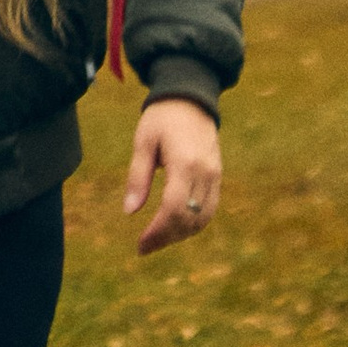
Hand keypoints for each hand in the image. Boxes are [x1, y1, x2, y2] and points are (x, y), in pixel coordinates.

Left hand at [124, 95, 221, 256]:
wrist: (191, 100)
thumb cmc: (161, 119)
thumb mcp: (143, 142)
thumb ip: (138, 177)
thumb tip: (129, 211)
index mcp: (184, 162)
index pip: (174, 208)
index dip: (158, 231)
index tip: (140, 244)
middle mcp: (205, 173)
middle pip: (189, 219)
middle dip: (166, 237)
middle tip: (144, 247)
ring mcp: (215, 176)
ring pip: (203, 218)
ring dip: (181, 235)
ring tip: (157, 240)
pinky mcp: (218, 177)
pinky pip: (210, 209)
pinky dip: (194, 224)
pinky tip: (175, 228)